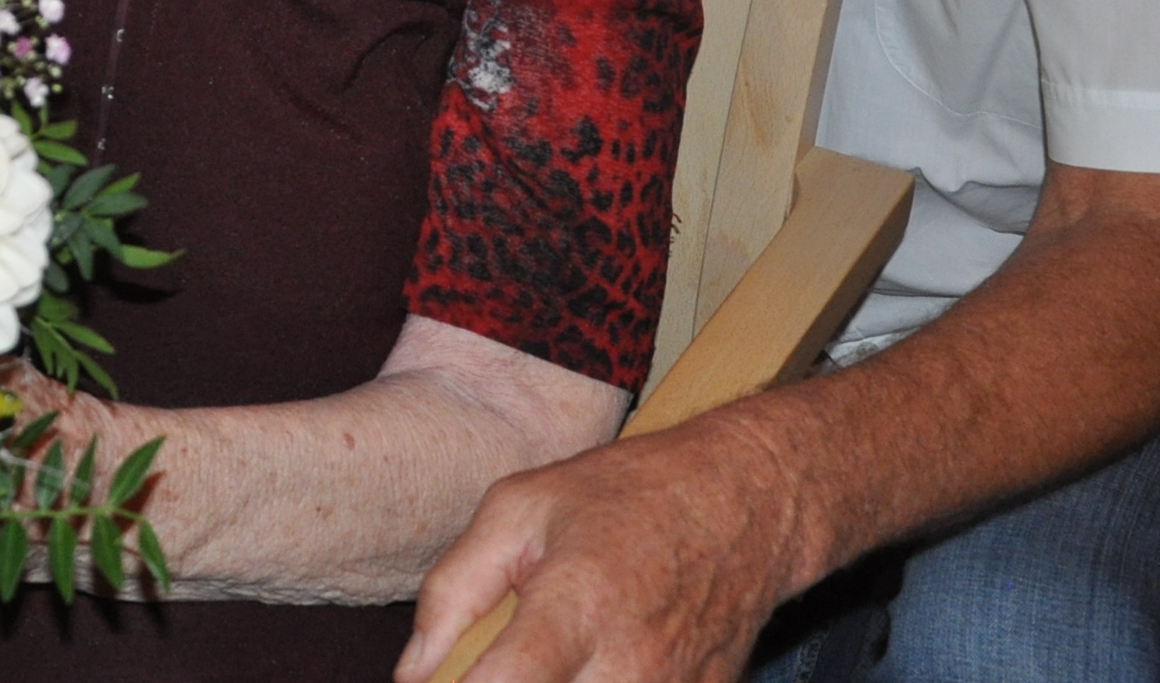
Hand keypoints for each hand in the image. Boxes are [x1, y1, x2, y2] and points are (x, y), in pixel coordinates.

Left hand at [398, 418, 802, 682]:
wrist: (746, 501)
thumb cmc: (625, 495)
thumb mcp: (519, 508)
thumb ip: (454, 591)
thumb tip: (413, 672)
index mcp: (575, 608)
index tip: (444, 678)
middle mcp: (628, 667)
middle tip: (498, 658)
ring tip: (547, 652)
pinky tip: (590, 658)